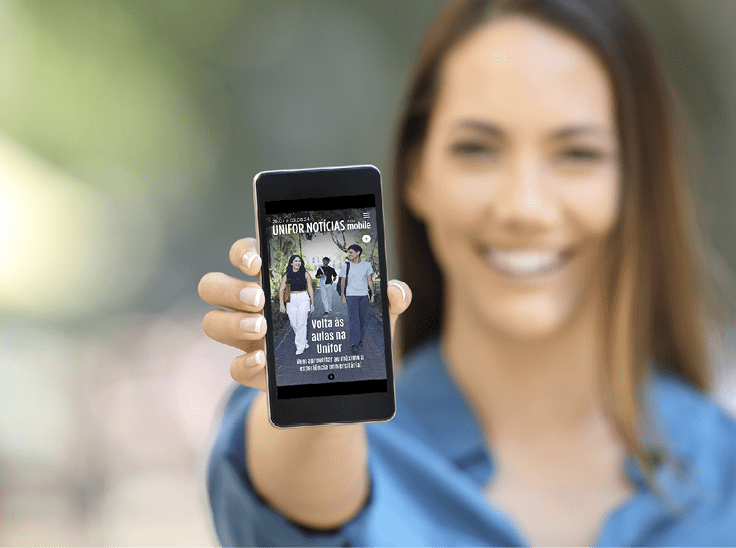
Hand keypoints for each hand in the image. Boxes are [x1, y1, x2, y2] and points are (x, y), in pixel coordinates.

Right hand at [199, 238, 411, 392]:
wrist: (345, 379)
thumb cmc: (352, 330)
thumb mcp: (373, 314)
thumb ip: (387, 299)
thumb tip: (396, 291)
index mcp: (278, 279)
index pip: (244, 254)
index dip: (242, 252)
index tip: (258, 261)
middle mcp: (254, 304)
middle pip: (213, 285)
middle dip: (230, 288)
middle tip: (260, 298)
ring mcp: (249, 338)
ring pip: (213, 322)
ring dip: (232, 323)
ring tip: (263, 327)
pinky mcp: (256, 371)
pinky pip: (233, 367)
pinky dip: (244, 363)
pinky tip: (264, 360)